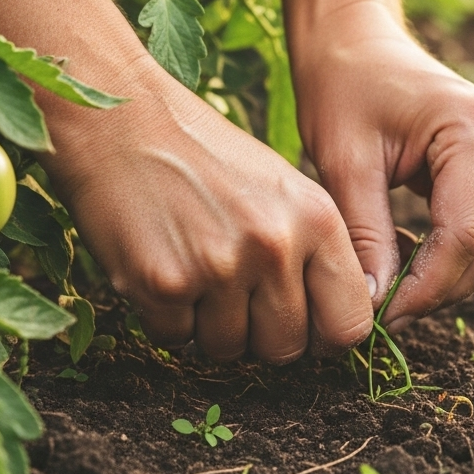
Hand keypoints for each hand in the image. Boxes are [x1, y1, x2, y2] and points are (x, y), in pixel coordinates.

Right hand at [42, 56, 373, 361]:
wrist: (123, 123)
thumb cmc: (208, 159)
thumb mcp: (285, 190)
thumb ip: (316, 253)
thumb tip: (332, 329)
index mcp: (317, 219)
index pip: (349, 324)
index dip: (324, 335)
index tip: (304, 326)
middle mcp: (275, 245)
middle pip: (286, 348)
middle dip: (260, 334)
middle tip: (236, 293)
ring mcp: (219, 266)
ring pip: (229, 350)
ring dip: (210, 326)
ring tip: (196, 269)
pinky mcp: (162, 284)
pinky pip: (175, 339)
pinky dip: (166, 317)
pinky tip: (163, 267)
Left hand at [290, 2, 473, 328]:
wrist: (353, 34)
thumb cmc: (341, 83)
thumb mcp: (344, 161)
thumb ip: (365, 235)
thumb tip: (375, 306)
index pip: (465, 237)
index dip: (425, 289)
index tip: (380, 316)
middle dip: (438, 290)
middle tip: (382, 311)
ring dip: (445, 277)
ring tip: (388, 285)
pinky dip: (448, 254)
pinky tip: (403, 254)